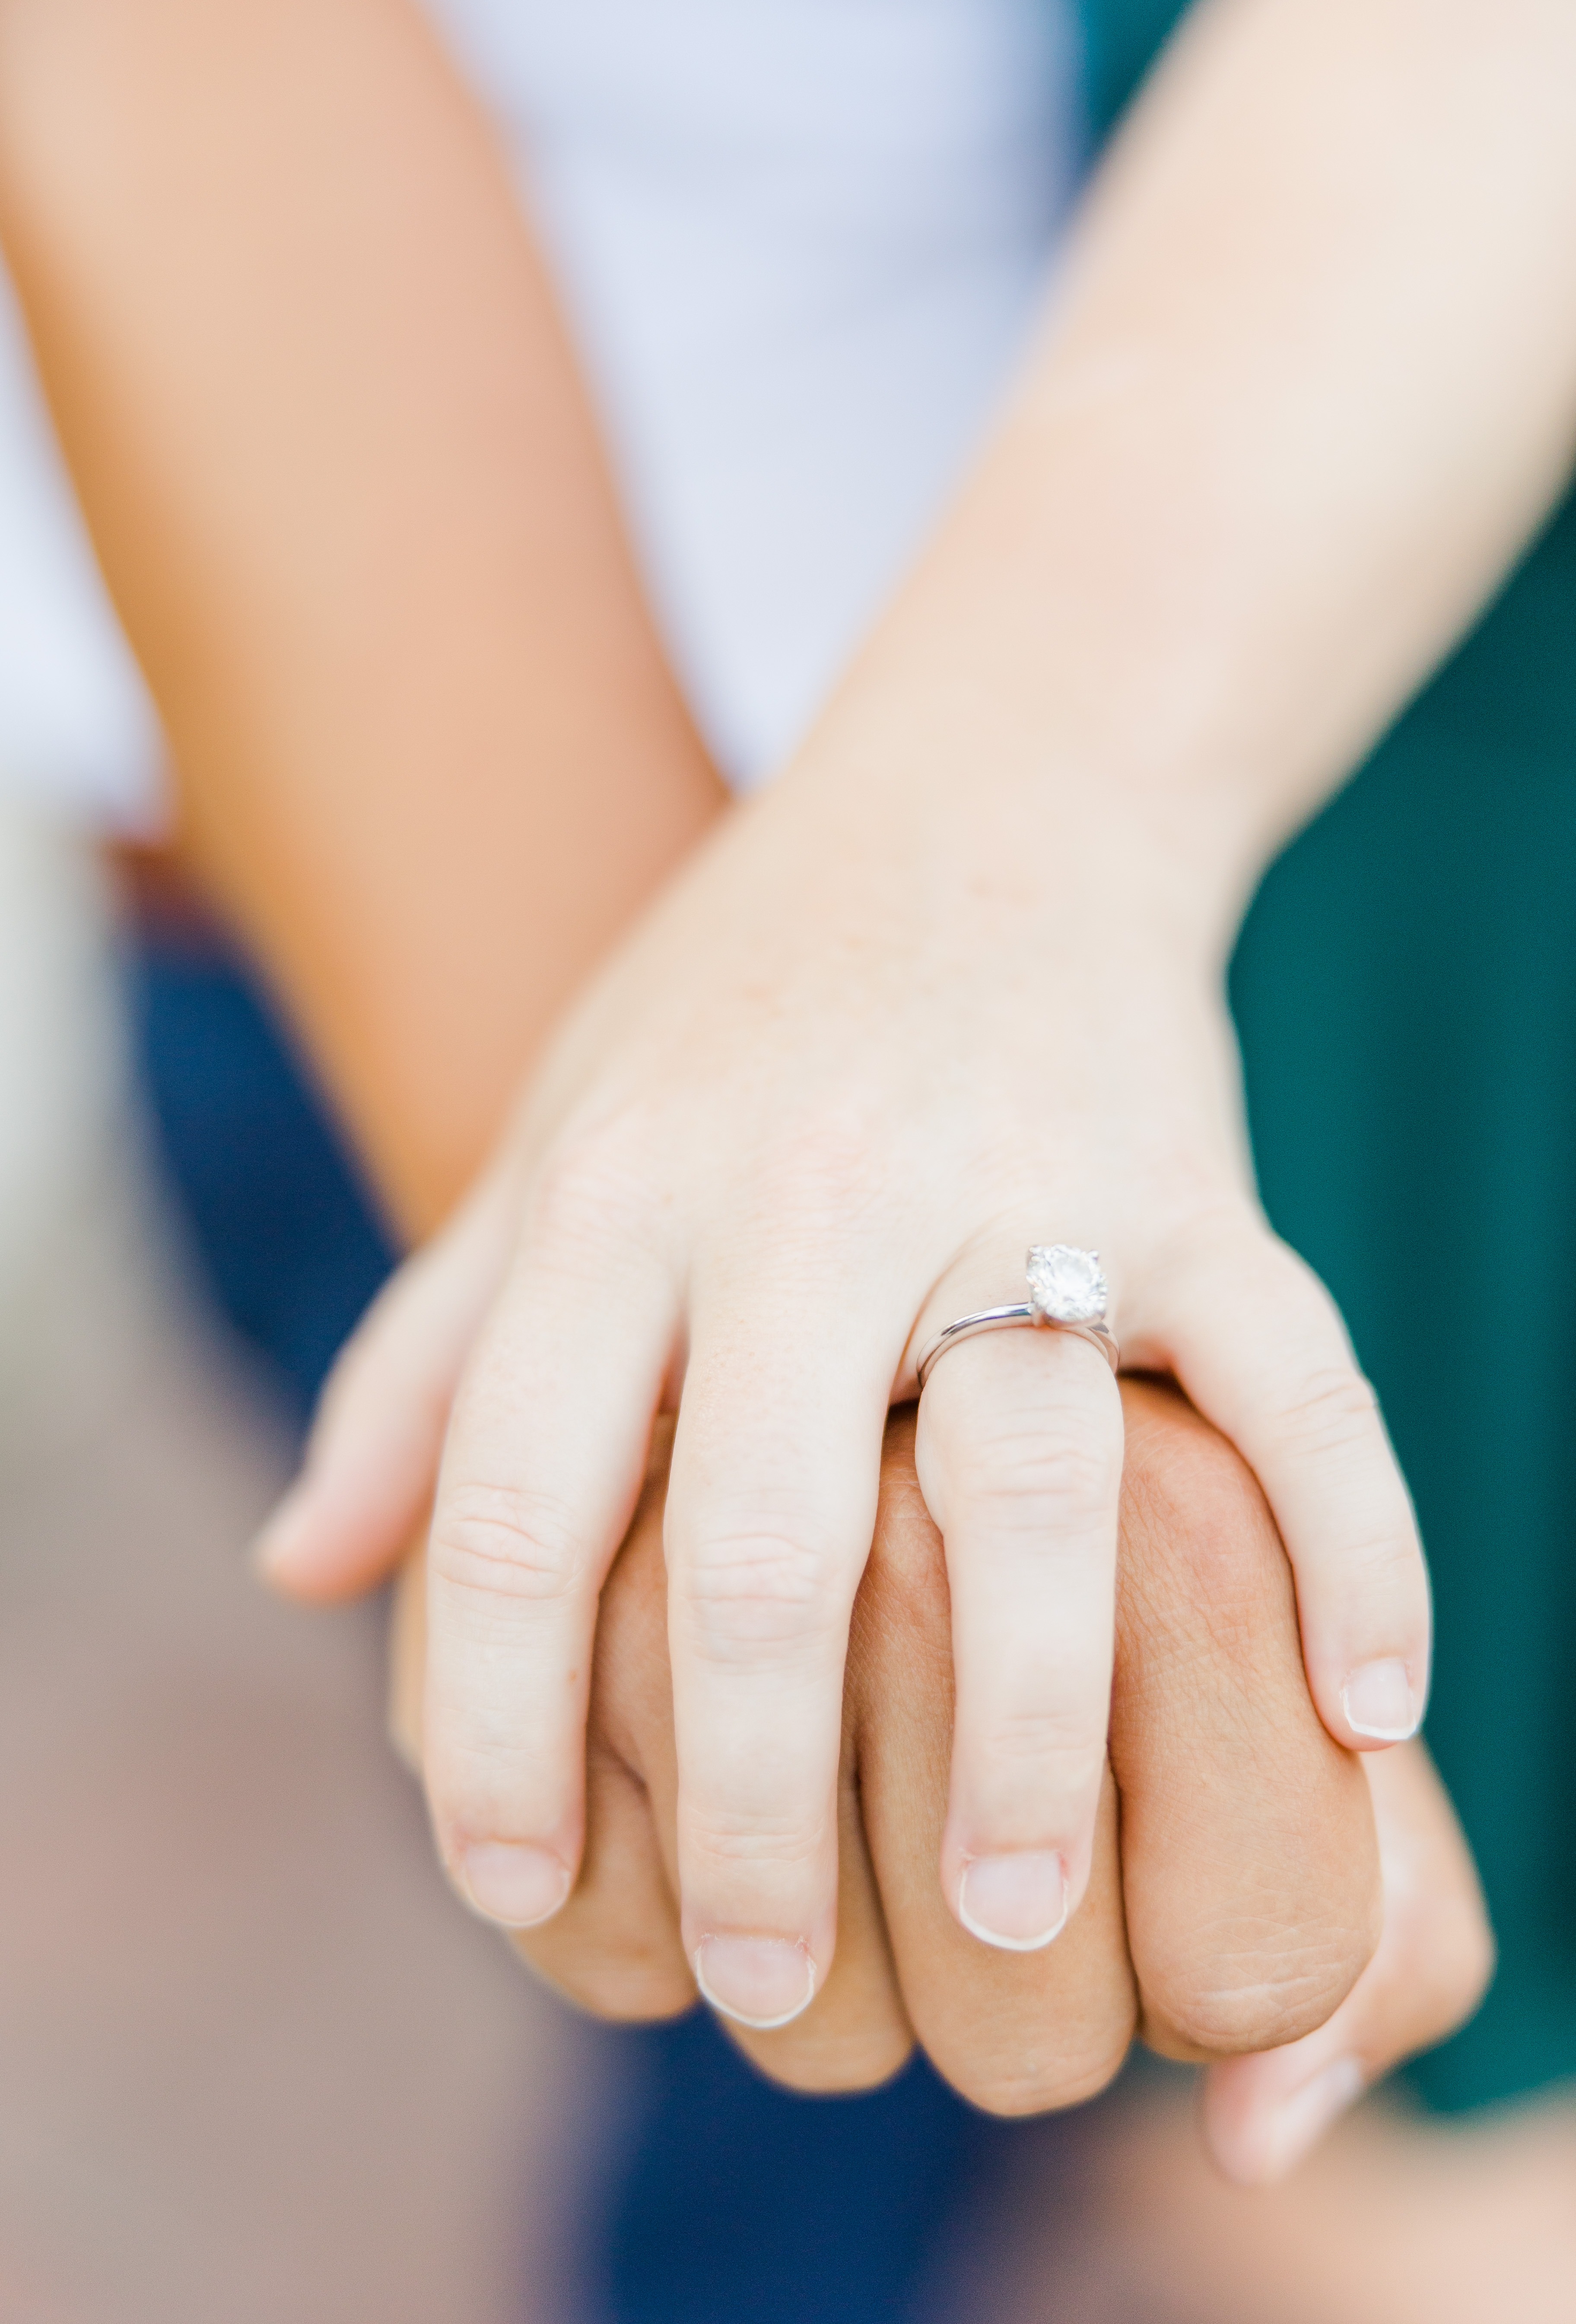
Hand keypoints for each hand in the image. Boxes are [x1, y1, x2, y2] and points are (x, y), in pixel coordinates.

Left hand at [263, 708, 1428, 2023]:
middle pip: (775, 1538)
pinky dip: (1353, 1538)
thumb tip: (294, 1573)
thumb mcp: (548, 1141)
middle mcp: (810, 1193)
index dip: (504, 1725)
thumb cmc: (735, 1005)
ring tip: (1019, 1914)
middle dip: (764, 1790)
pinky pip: (1293, 1377)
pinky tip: (1368, 1710)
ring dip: (1032, 1715)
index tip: (523, 1893)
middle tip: (772, 1987)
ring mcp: (1029, 1181)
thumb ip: (422, 1356)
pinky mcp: (1206, 1177)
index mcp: (624, 1194)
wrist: (981, 792)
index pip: (529, 1506)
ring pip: (1035, 1480)